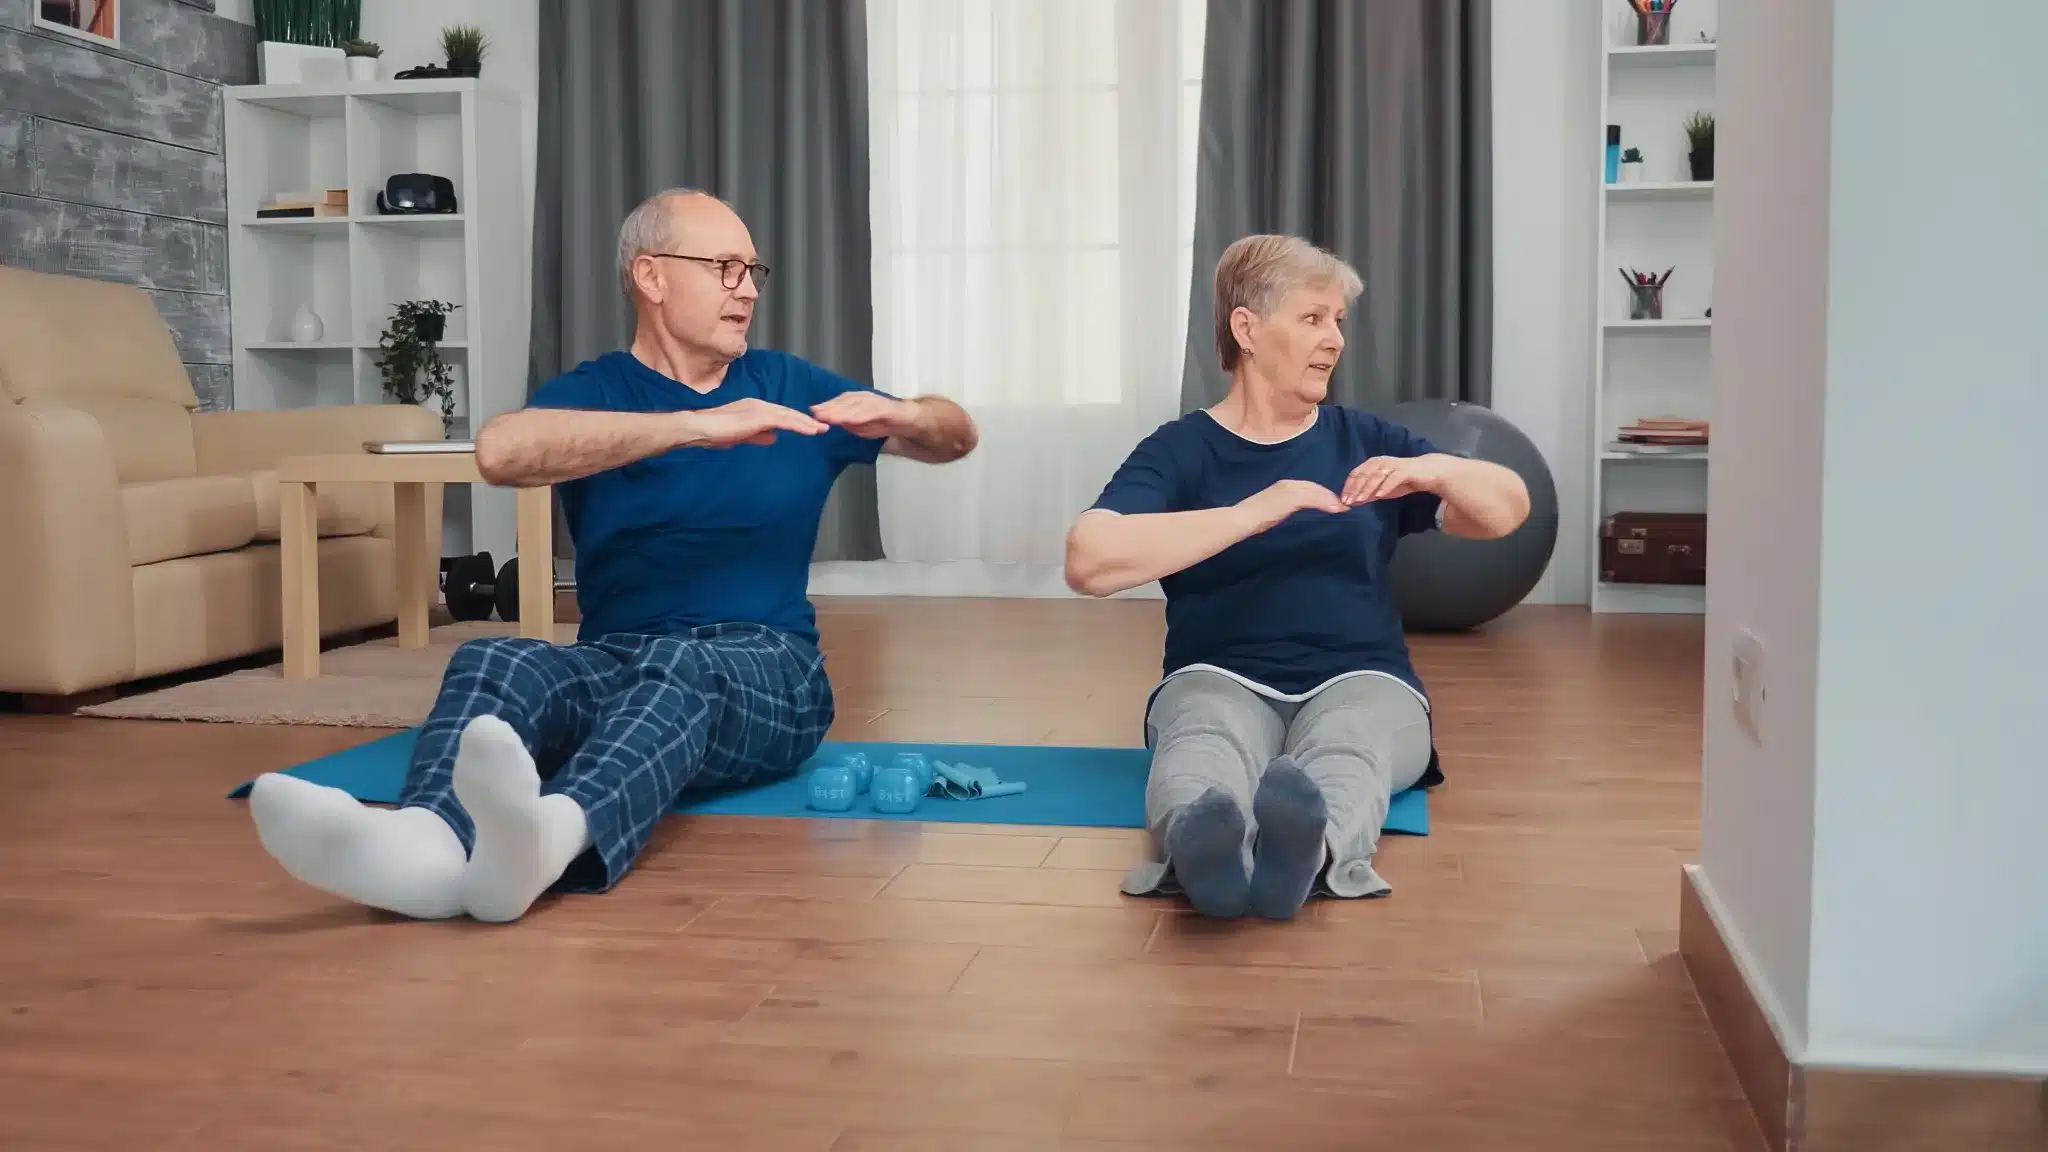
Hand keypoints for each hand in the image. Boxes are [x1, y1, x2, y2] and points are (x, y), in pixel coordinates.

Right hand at [680, 398, 827, 447]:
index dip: (796, 421)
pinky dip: (799, 426)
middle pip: (788, 413)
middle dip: (806, 421)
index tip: (810, 427)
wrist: (700, 428)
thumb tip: (774, 437)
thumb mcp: (741, 435)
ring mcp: (759, 409)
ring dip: (807, 423)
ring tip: (822, 430)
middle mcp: (758, 405)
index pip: (780, 415)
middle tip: (824, 427)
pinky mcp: (758, 416)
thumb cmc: (714, 433)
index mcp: (754, 408)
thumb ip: (758, 435)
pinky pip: (784, 421)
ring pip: (789, 416)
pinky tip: (811, 431)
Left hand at [811, 391, 920, 439]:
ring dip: (840, 411)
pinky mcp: (885, 408)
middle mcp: (864, 398)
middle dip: (829, 407)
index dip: (826, 406)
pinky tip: (850, 419)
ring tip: (829, 416)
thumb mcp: (860, 425)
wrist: (907, 420)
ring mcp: (874, 401)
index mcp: (856, 401)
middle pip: (844, 402)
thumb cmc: (882, 421)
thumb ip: (848, 422)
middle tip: (816, 412)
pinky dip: (859, 415)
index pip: (839, 402)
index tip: (813, 411)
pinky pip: (870, 411)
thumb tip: (833, 421)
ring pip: (854, 405)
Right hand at [1237, 479, 1347, 533]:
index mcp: (1283, 486)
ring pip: (1316, 492)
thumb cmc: (1252, 519)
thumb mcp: (1272, 512)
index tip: (1335, 503)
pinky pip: (1312, 498)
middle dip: (1330, 496)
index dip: (1323, 495)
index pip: (1309, 488)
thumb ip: (1284, 509)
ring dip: (1332, 499)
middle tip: (1345, 505)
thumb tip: (1293, 515)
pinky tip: (1335, 509)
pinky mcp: (1289, 497)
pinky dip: (1326, 503)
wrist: (1241, 519)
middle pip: (1315, 487)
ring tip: (1344, 508)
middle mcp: (1287, 484)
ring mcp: (1288, 489)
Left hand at [1341, 454, 1446, 505]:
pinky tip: (1380, 495)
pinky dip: (1386, 486)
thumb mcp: (1383, 489)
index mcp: (1373, 464)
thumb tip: (1354, 502)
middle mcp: (1381, 462)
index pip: (1356, 473)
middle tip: (1348, 501)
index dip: (1348, 486)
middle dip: (1355, 489)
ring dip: (1367, 488)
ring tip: (1360, 500)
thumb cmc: (1403, 480)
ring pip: (1377, 476)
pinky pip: (1394, 478)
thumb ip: (1369, 494)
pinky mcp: (1406, 470)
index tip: (1343, 499)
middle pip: (1364, 474)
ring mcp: (1393, 465)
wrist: (1429, 473)